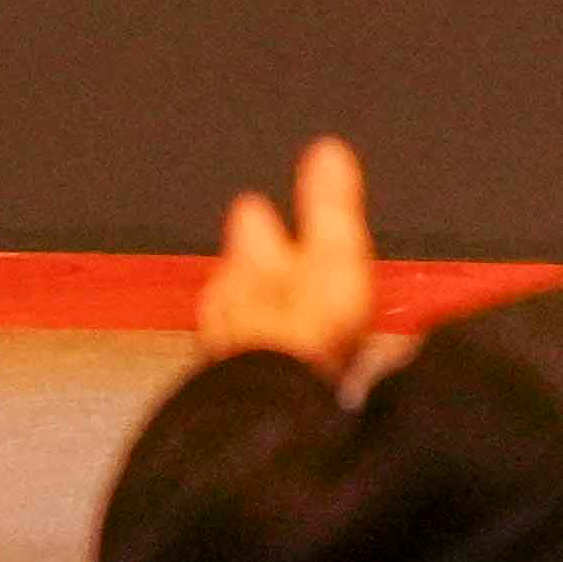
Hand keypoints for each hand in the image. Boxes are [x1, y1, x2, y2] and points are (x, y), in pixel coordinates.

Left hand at [200, 138, 379, 373]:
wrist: (272, 411)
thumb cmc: (308, 333)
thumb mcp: (335, 255)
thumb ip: (330, 205)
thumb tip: (327, 151)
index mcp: (255, 261)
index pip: (251, 225)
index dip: (257, 216)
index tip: (255, 205)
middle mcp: (231, 300)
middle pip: (234, 271)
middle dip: (247, 265)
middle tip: (254, 258)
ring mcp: (227, 346)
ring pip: (230, 317)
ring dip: (244, 312)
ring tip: (258, 314)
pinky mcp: (233, 388)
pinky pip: (238, 361)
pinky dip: (248, 356)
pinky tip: (259, 367)